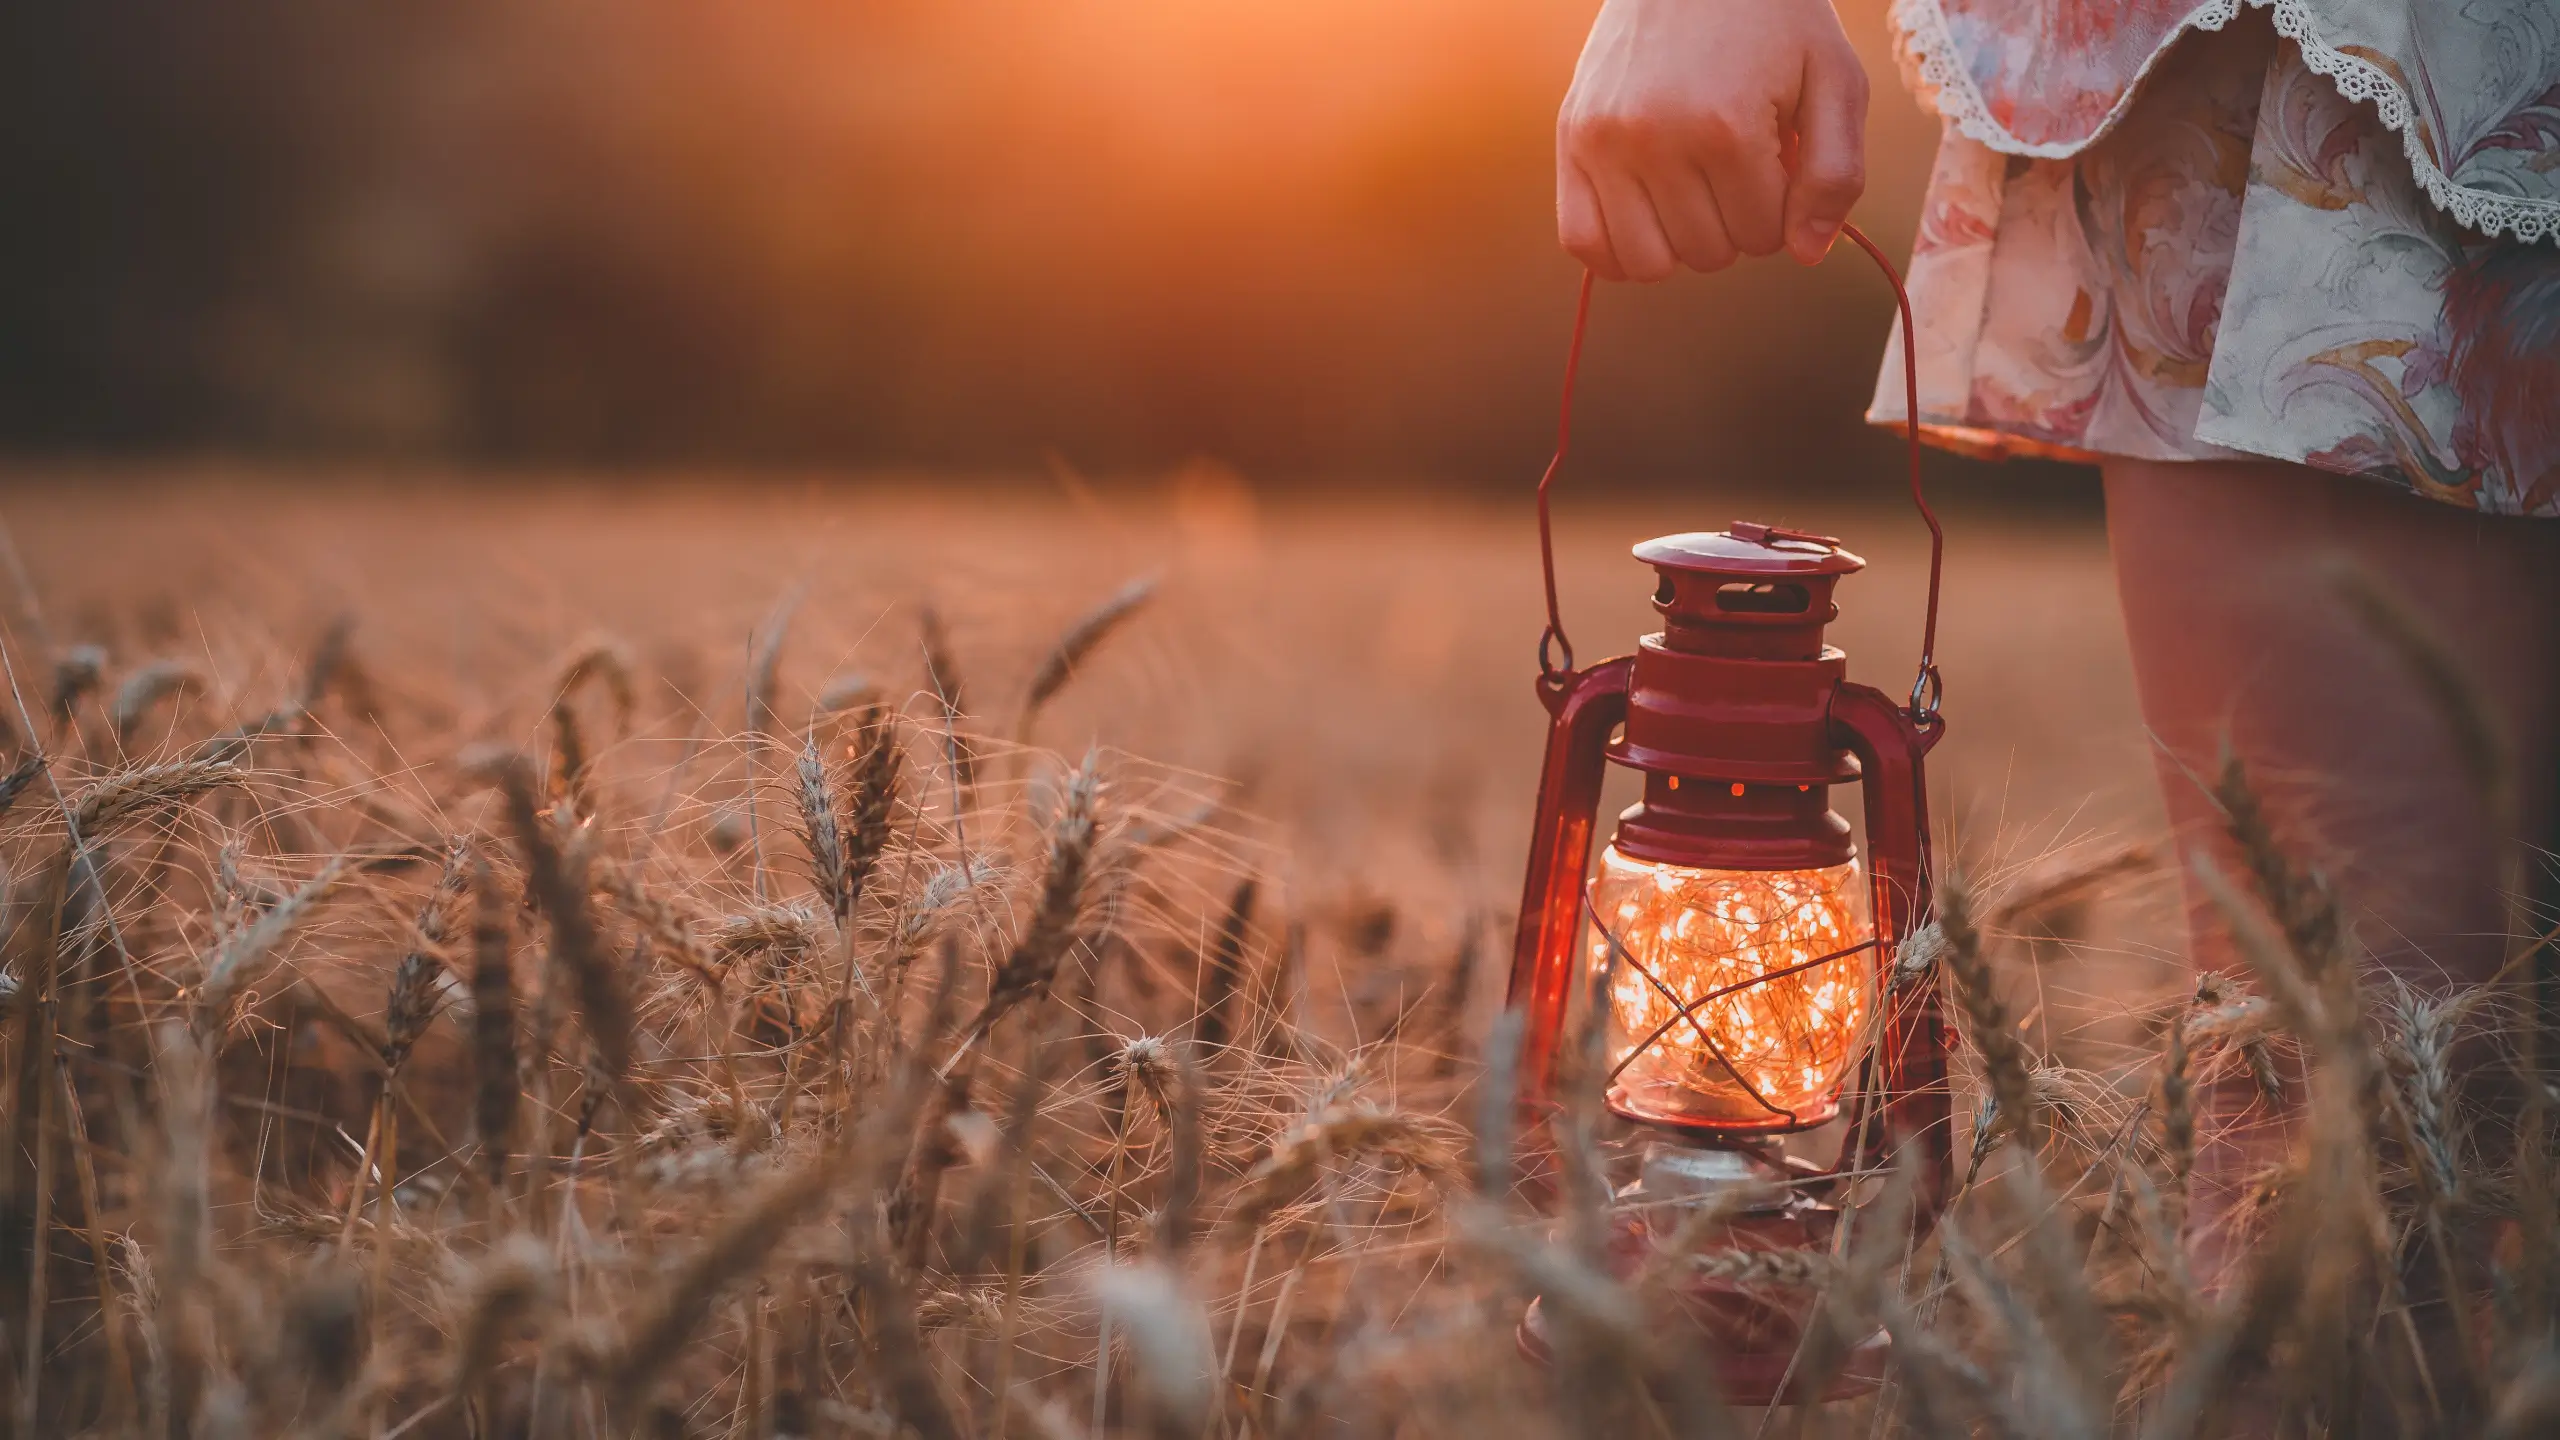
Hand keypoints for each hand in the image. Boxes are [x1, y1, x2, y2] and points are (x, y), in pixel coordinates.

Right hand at [1558, 0, 1868, 279]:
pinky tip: (1649, 219)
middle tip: (1737, 164)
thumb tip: (1806, 254)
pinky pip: (1582, 241)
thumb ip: (1835, 172)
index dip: (1783, 208)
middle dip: (1735, 222)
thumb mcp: (1835, 79)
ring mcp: (1604, 142)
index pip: (1765, 237)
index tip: (1778, 158)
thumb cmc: (1774, 18)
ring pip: (1648, 264)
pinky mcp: (1570, 139)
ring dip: (1681, 242)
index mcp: (1726, 127)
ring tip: (1695, 189)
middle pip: (1709, 254)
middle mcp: (1655, 139)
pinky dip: (1619, 251)